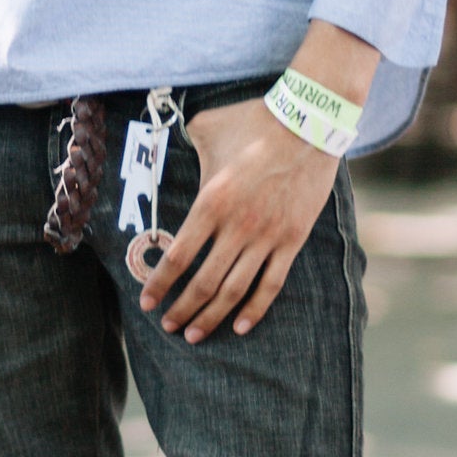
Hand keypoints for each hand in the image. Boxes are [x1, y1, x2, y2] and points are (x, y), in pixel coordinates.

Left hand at [137, 96, 338, 343]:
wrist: (309, 123)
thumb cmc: (255, 122)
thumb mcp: (208, 127)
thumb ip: (185, 142)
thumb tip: (167, 139)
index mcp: (211, 202)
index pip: (177, 256)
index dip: (159, 284)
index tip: (146, 303)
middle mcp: (236, 226)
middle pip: (202, 282)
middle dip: (181, 310)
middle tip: (167, 327)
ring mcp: (267, 236)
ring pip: (234, 290)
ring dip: (211, 317)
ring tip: (194, 334)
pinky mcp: (292, 240)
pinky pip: (272, 284)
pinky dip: (255, 309)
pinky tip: (239, 326)